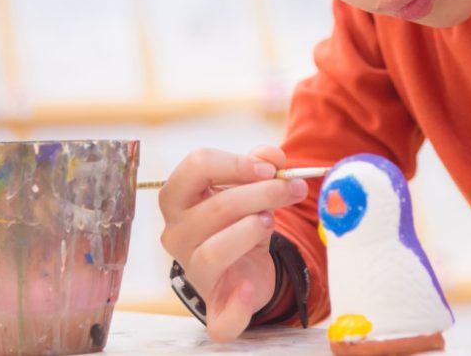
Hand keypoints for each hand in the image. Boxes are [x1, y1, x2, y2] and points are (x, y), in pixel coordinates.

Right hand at [158, 145, 308, 341]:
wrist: (245, 267)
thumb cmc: (241, 220)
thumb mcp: (252, 188)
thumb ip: (261, 166)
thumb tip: (272, 156)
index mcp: (178, 198)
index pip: (196, 165)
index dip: (237, 163)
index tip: (271, 169)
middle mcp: (177, 234)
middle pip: (216, 207)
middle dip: (263, 193)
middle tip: (294, 188)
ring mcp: (192, 271)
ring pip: (214, 251)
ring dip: (251, 231)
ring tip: (270, 222)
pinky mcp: (215, 307)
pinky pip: (220, 314)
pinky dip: (238, 302)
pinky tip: (250, 288)